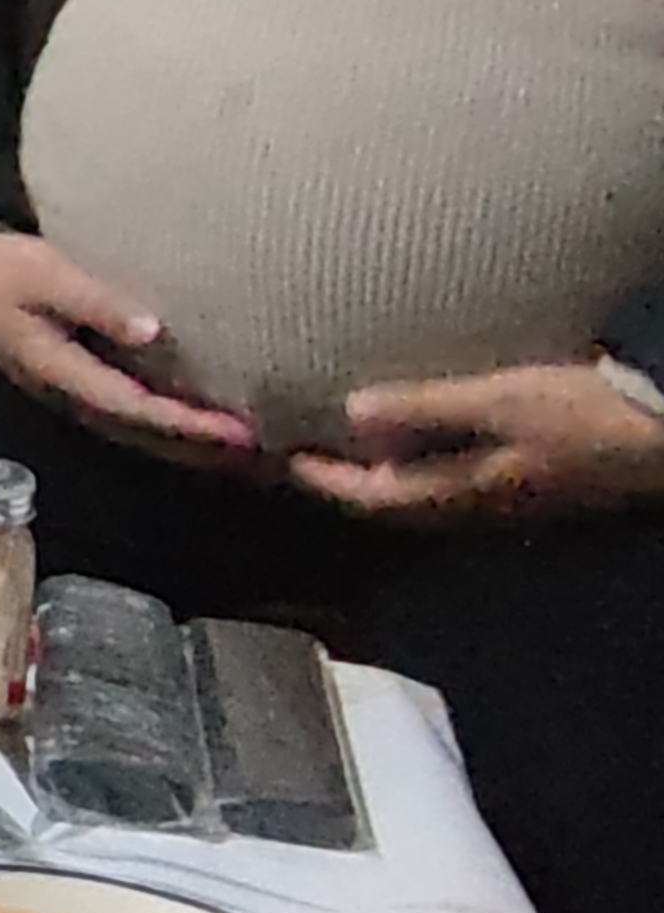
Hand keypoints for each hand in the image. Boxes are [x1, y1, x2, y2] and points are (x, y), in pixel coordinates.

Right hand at [0, 232, 257, 458]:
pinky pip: (131, 416)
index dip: (186, 422)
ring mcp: (71, 395)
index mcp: (61, 372)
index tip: (237, 430)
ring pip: (138, 433)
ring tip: (241, 448)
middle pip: (142, 433)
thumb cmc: (2, 270)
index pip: (135, 407)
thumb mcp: (45, 275)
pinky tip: (197, 422)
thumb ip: (95, 302)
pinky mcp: (78, 384)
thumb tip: (154, 331)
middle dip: (199, 445)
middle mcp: (69, 396)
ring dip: (187, 443)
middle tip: (260, 451)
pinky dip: (168, 426)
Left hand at [291, 365, 663, 521]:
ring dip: (386, 472)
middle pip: (396, 503)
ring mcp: (508, 500)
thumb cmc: (580, 416)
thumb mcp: (499, 403)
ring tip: (353, 440)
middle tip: (308, 451)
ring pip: (427, 493)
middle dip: (350, 482)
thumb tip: (351, 412)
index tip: (285, 459)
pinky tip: (425, 434)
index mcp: (462, 496)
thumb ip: (426, 409)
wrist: (662, 438)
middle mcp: (478, 509)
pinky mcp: (531, 483)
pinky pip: (458, 477)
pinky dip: (426, 459)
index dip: (327, 480)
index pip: (375, 498)